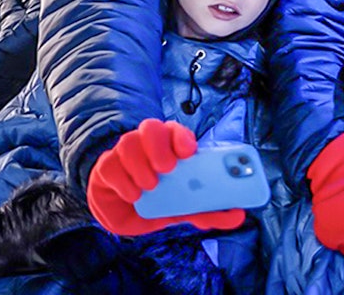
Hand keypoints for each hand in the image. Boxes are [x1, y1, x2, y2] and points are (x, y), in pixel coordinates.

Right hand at [85, 119, 243, 235]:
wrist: (120, 213)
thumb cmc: (155, 202)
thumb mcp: (181, 209)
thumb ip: (207, 211)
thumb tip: (238, 215)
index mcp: (168, 147)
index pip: (175, 130)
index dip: (182, 137)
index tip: (188, 152)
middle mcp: (146, 145)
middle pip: (151, 127)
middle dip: (159, 145)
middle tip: (167, 168)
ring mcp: (124, 154)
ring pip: (128, 142)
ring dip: (140, 164)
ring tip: (150, 186)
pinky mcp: (105, 167)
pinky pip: (110, 165)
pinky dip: (123, 181)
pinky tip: (133, 196)